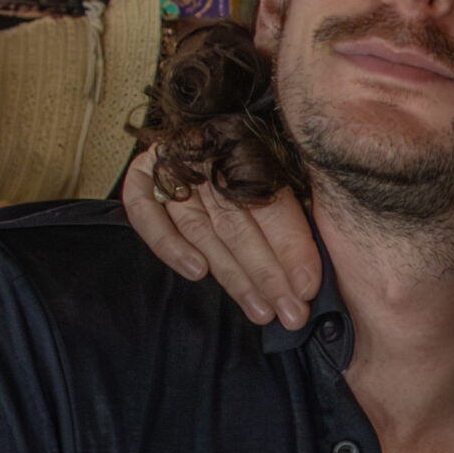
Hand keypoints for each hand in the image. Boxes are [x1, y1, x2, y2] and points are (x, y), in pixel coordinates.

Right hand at [122, 145, 323, 330]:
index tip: (307, 287)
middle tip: (290, 314)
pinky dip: (169, 244)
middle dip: (267, 276)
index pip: (273, 204)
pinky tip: (197, 272)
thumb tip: (311, 269)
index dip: (291, 247)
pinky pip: (147, 213)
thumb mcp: (281, 174)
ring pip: (202, 229)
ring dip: (232, 275)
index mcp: (251, 148)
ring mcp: (173, 167)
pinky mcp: (142, 176)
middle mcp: (211, 156)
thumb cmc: (248, 165)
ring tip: (259, 309)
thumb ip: (292, 214)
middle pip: (238, 225)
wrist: (195, 138)